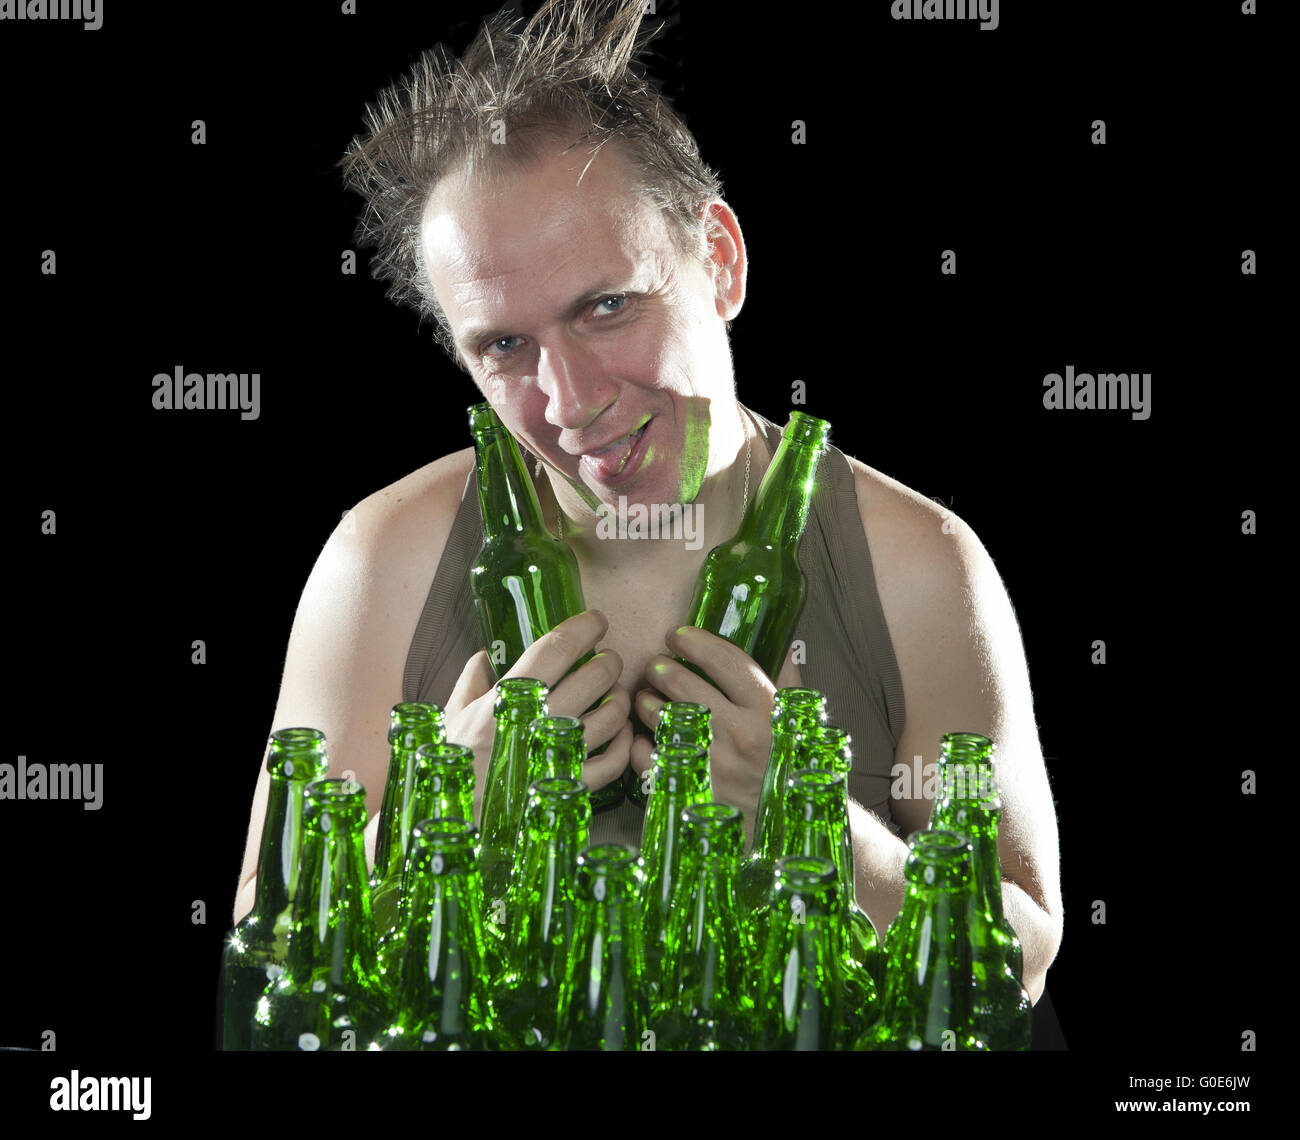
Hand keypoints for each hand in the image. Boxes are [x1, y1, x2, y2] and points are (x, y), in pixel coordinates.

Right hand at [443, 610, 631, 813]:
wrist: (452, 819)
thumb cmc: (452, 765)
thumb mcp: (451, 716)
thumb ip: (470, 682)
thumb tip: (482, 657)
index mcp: (508, 698)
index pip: (556, 648)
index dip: (583, 627)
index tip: (597, 620)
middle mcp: (537, 721)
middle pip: (594, 676)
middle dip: (609, 661)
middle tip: (609, 659)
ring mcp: (557, 755)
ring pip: (611, 715)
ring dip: (619, 698)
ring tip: (616, 693)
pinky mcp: (571, 786)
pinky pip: (614, 760)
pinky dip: (624, 742)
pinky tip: (621, 732)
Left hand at [631, 626, 786, 844]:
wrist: (783, 825)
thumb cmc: (786, 767)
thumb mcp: (796, 721)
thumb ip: (787, 680)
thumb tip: (783, 643)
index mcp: (765, 711)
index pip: (725, 660)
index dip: (696, 641)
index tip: (679, 634)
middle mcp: (738, 734)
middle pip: (683, 683)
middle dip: (662, 667)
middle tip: (656, 665)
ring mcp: (711, 763)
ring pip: (660, 716)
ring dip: (646, 700)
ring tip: (646, 697)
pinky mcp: (690, 788)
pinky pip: (646, 755)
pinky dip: (638, 742)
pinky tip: (641, 735)